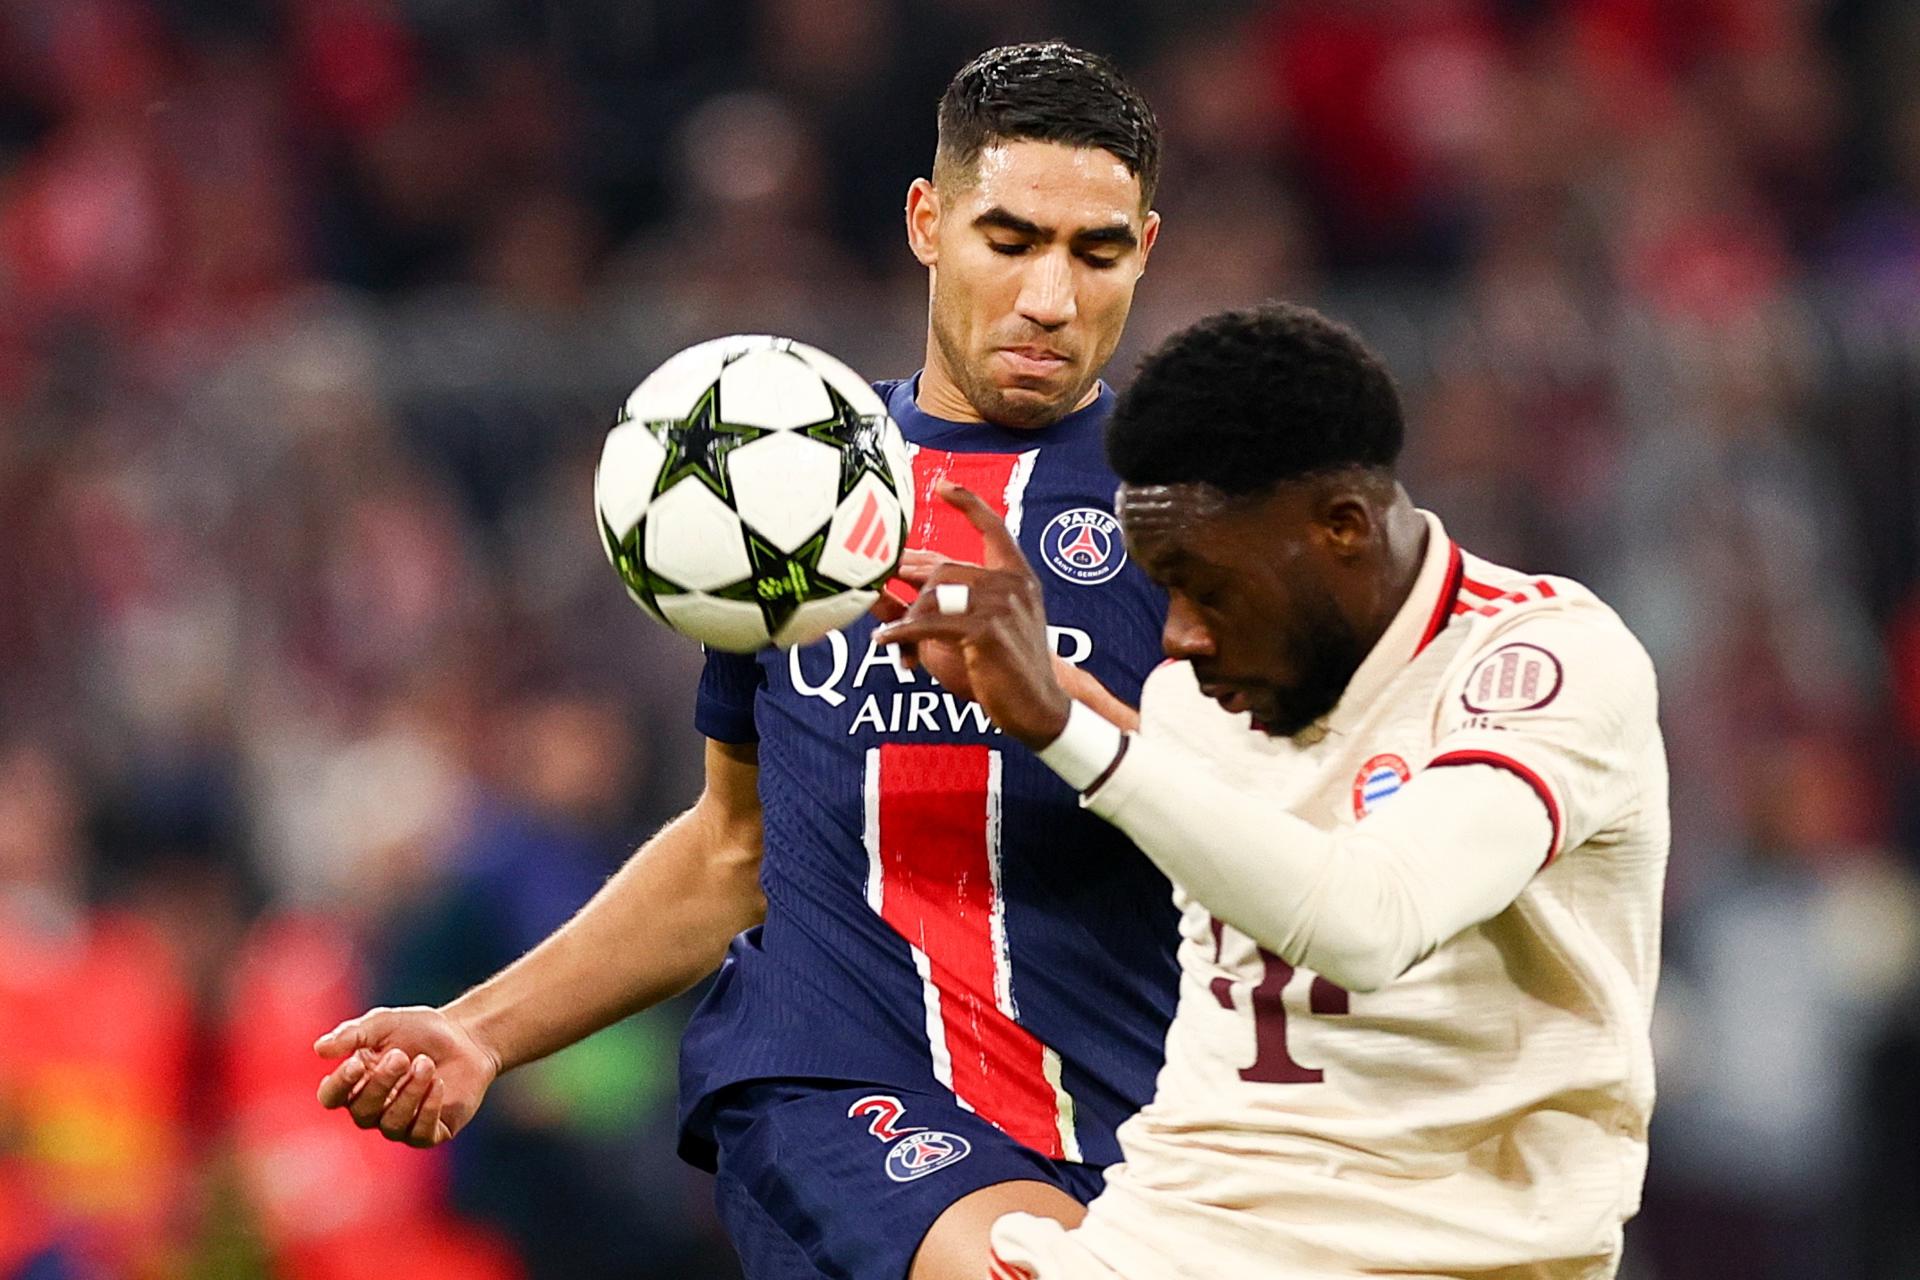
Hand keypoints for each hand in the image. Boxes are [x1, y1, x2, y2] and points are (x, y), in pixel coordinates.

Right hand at [314, 1005, 500, 1147]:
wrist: (465, 1037)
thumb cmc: (419, 1030)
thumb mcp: (384, 1023)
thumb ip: (352, 1034)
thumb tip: (319, 1049)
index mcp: (355, 1084)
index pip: (331, 1097)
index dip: (339, 1085)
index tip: (357, 1063)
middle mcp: (373, 1110)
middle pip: (362, 1111)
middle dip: (382, 1083)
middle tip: (401, 1056)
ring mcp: (401, 1124)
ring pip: (392, 1124)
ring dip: (409, 1093)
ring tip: (426, 1064)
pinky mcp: (429, 1133)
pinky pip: (420, 1135)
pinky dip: (428, 1109)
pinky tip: (438, 1084)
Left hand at [873, 482, 1071, 748]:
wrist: (1039, 707)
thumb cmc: (1007, 670)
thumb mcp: (986, 628)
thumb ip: (953, 603)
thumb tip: (898, 586)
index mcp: (1018, 578)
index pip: (994, 529)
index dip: (969, 504)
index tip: (943, 485)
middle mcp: (1013, 584)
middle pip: (943, 569)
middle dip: (912, 594)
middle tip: (891, 617)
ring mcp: (1002, 605)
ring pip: (934, 596)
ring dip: (908, 621)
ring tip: (896, 644)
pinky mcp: (987, 630)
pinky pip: (931, 622)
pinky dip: (903, 633)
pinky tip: (887, 642)